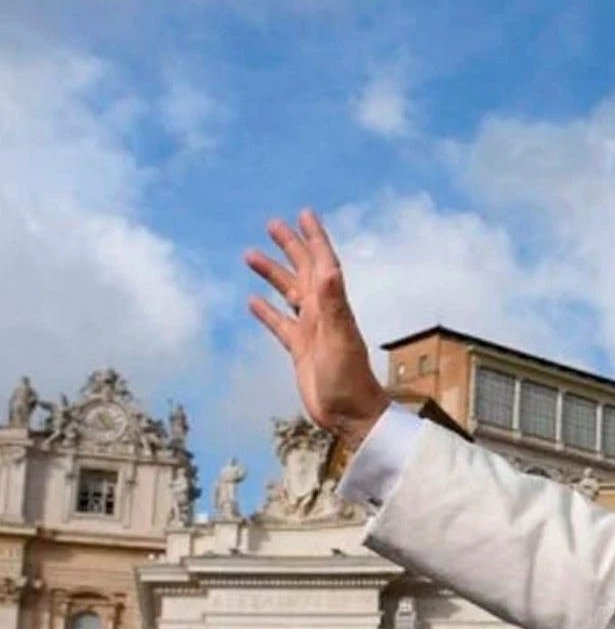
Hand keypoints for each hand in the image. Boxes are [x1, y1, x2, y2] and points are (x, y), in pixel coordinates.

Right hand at [244, 210, 390, 446]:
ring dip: (272, 273)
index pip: (322, 263)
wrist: (350, 415)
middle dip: (290, 246)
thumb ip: (333, 302)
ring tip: (249, 254)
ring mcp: (310, 331)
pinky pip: (279, 324)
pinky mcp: (299, 351)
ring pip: (287, 293)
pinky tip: (252, 300)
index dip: (314, 238)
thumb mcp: (339, 338)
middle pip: (303, 271)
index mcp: (332, 305)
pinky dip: (266, 311)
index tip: (304, 213)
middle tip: (273, 223)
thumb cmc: (349, 379)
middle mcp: (322, 313)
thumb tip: (328, 267)